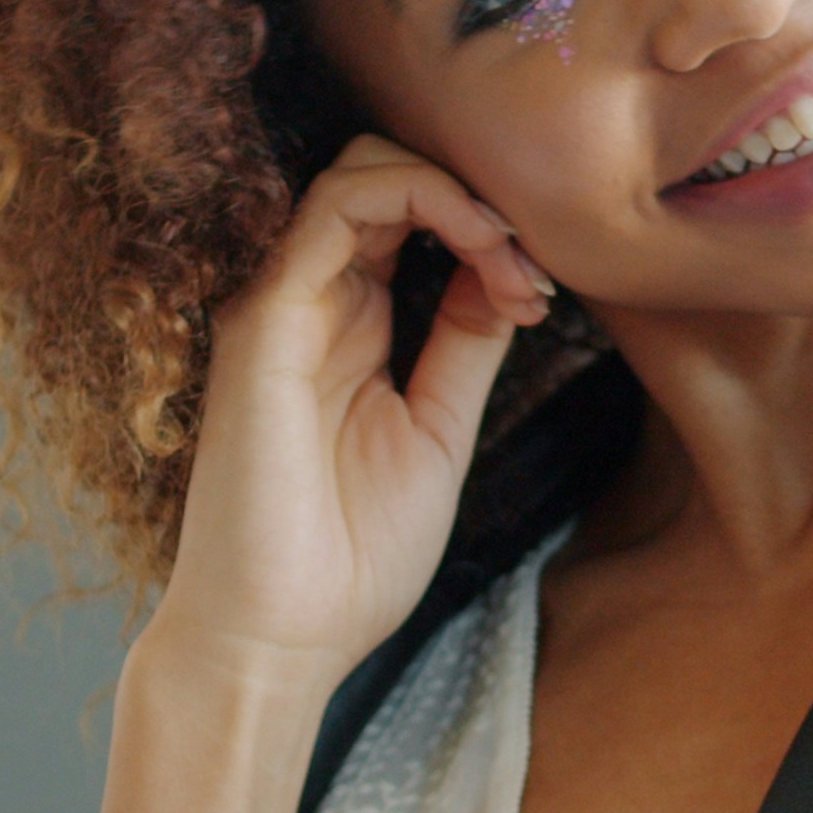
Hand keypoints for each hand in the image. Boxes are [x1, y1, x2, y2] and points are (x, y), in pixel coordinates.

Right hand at [136, 134, 555, 704]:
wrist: (278, 643)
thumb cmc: (347, 558)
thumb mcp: (437, 432)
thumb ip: (462, 345)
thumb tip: (508, 274)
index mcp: (347, 323)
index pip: (406, 216)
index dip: (486, 228)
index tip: (543, 291)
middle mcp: (310, 298)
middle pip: (385, 174)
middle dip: (479, 198)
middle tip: (536, 269)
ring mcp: (284, 301)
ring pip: (362, 169)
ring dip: (460, 193)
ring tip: (515, 258)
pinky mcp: (269, 316)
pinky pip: (338, 205)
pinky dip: (427, 202)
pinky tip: (485, 254)